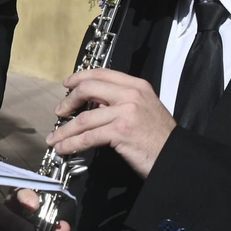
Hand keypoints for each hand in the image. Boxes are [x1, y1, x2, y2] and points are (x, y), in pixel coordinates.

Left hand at [46, 68, 175, 177]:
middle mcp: (131, 94)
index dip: (80, 78)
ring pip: (84, 118)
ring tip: (54, 139)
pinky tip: (63, 148)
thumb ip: (121, 102)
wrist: (175, 157)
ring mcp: (126, 112)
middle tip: (59, 112)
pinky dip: (71, 143)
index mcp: (137, 86)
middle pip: (88, 89)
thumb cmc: (159, 138)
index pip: (102, 73)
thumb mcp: (144, 109)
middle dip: (68, 101)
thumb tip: (94, 105)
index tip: (67, 85)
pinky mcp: (120, 131)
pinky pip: (88, 136)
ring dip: (64, 130)